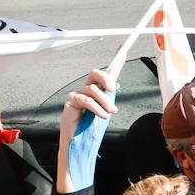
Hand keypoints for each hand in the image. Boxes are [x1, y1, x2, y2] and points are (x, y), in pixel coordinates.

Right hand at [61, 69, 117, 189]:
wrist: (79, 146)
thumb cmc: (92, 131)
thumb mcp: (106, 112)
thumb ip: (110, 98)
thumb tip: (116, 85)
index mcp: (97, 92)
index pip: (107, 73)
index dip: (116, 60)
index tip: (124, 48)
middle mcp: (86, 90)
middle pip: (95, 74)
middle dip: (106, 79)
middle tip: (114, 90)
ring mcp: (77, 95)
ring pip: (92, 88)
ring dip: (104, 100)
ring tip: (111, 112)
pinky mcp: (70, 103)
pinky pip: (85, 99)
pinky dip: (96, 107)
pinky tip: (102, 115)